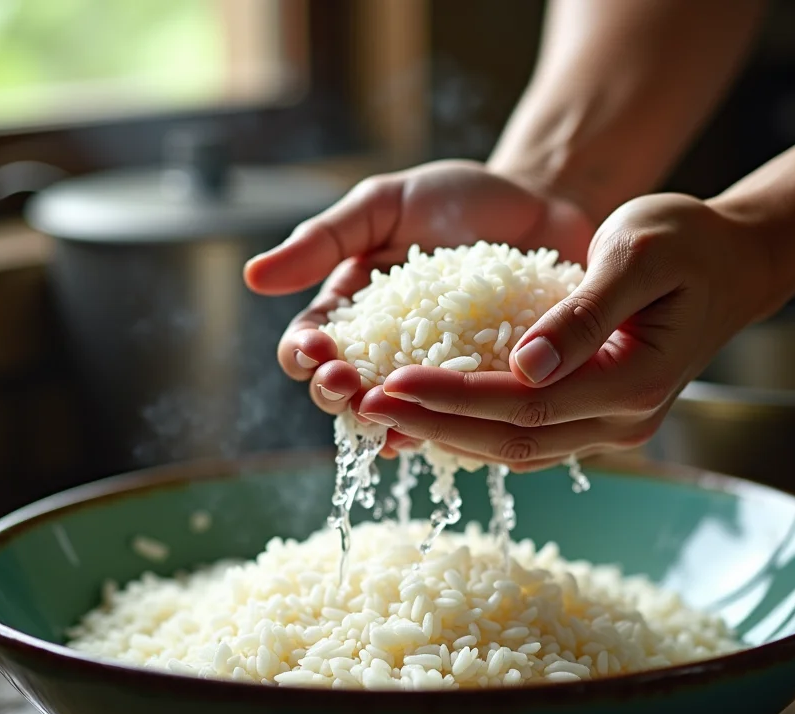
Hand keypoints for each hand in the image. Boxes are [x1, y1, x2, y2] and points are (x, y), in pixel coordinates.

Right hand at [243, 159, 594, 454]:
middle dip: (337, 394)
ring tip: (389, 419)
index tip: (314, 347)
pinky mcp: (481, 391)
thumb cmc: (456, 200)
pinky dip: (444, 431)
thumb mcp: (384, 204)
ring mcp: (432, 377)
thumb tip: (252, 277)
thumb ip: (324, 240)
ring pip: (393, 417)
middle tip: (348, 385)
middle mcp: (384, 353)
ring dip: (385, 423)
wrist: (542, 205)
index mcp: (349, 311)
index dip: (302, 355)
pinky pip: (455, 423)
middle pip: (341, 393)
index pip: (305, 347)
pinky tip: (444, 431)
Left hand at [356, 193, 776, 470]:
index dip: (454, 399)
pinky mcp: (598, 418)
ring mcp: (613, 428)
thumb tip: (525, 366)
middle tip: (365, 402)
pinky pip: (529, 436)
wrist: (733, 262)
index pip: (527, 407)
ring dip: (448, 432)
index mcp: (635, 383)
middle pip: (514, 441)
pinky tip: (429, 411)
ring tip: (384, 410)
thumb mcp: (635, 252)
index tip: (391, 381)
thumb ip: (582, 312)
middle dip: (435, 423)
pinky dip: (476, 427)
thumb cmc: (687, 241)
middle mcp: (624, 421)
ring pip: (517, 450)